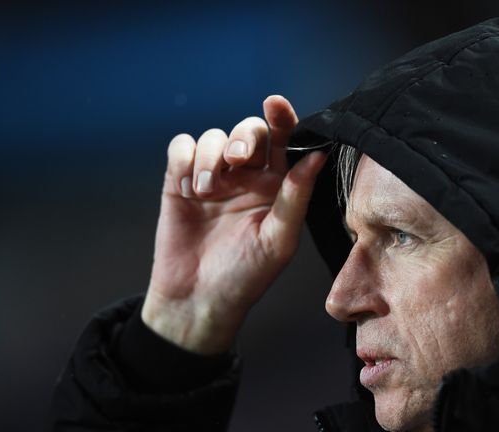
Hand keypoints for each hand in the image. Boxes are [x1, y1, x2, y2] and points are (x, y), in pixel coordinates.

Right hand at [141, 95, 325, 353]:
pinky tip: (188, 188)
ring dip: (211, 157)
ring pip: (214, 137)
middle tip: (238, 161)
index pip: (284, 142)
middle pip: (249, 132)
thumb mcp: (278, 239)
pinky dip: (184, 159)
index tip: (275, 104)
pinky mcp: (179, 181)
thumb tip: (318, 155)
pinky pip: (181, 147)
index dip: (282, 118)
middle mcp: (247, 177)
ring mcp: (213, 177)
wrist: (197, 299)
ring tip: (206, 191)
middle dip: (244, 137)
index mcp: (277, 186)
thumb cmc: (246, 275)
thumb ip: (296, 196)